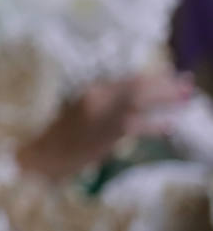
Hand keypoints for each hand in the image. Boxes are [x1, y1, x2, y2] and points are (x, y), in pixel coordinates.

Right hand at [17, 71, 194, 180]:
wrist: (42, 154)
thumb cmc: (58, 135)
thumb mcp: (79, 110)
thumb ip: (103, 103)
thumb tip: (132, 101)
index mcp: (91, 90)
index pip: (128, 79)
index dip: (152, 77)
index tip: (171, 76)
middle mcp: (97, 97)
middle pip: (138, 86)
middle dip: (165, 84)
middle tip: (187, 81)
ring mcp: (102, 114)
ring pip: (139, 100)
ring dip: (166, 98)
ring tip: (187, 97)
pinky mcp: (106, 133)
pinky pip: (136, 126)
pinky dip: (155, 125)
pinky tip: (170, 126)